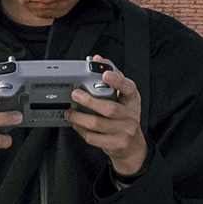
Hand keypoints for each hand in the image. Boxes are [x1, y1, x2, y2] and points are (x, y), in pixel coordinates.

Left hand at [65, 66, 149, 180]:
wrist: (132, 145)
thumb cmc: (125, 116)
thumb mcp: (124, 95)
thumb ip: (112, 75)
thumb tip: (98, 59)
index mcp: (132, 99)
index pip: (128, 87)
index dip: (117, 80)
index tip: (105, 73)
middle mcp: (130, 115)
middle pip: (109, 109)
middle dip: (89, 101)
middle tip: (75, 94)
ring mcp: (124, 131)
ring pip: (98, 124)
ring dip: (80, 118)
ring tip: (70, 112)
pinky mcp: (115, 144)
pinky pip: (94, 138)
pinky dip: (81, 130)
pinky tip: (77, 124)